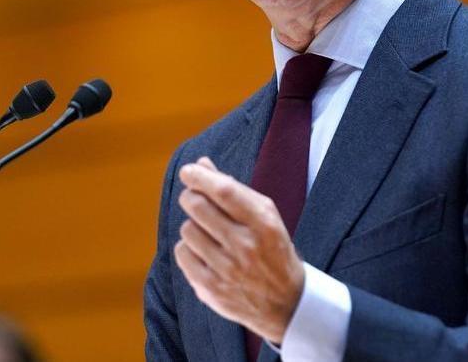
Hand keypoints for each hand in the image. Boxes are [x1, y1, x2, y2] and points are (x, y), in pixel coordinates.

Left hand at [174, 156, 304, 343]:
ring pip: (187, 229)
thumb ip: (233, 189)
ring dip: (192, 226)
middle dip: (191, 197)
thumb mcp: (264, 216)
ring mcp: (227, 270)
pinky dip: (188, 248)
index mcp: (264, 223)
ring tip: (207, 233)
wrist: (286, 302)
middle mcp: (246, 246)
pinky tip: (203, 252)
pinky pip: (182, 253)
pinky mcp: (211, 289)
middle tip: (193, 198)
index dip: (201, 177)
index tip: (188, 171)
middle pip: (199, 207)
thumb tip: (201, 164)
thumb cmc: (271, 249)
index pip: (225, 191)